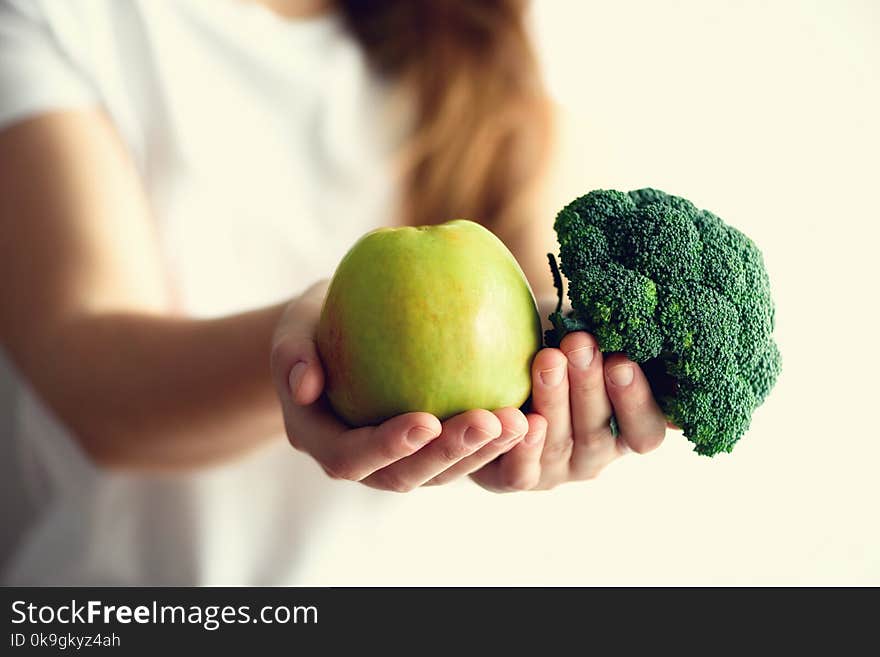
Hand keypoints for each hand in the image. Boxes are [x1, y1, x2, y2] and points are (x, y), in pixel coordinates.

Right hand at [270, 281, 538, 491]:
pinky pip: (465, 449)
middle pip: (406, 476)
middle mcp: (367, 461)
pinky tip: (534, 408)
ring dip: (484, 453)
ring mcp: (402, 457)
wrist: (336, 331)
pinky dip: (496, 438)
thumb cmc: (314, 323)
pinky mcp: (434, 443)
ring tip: (522, 420)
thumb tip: (305, 383)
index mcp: (325, 441)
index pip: (351, 458)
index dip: (388, 447)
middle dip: (451, 455)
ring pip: (443, 472)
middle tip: (493, 423)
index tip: (426, 420)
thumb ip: (293, 351)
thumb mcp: (293, 325)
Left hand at [471, 331, 667, 491]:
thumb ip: (612, 341)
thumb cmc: (557, 350)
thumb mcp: (589, 344)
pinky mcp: (516, 478)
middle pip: (598, 433)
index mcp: (624, 431)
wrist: (496, 368)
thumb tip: (640, 321)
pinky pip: (520, 472)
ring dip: (554, 400)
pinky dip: (523, 447)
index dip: (636, 401)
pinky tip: (520, 417)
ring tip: (548, 359)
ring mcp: (556, 471)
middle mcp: (594, 457)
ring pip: (559, 443)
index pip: (644, 431)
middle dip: (589, 385)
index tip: (621, 361)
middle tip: (579, 344)